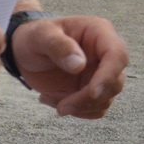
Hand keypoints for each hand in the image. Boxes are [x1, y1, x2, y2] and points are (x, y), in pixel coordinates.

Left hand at [11, 15, 127, 118]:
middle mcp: (106, 55)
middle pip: (114, 83)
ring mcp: (101, 74)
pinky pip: (95, 109)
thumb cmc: (34, 37)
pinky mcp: (92, 90)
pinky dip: (75, 111)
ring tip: (47, 98)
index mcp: (99, 33)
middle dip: (89, 99)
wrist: (26, 51)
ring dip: (80, 107)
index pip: (117, 55)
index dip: (108, 76)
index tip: (92, 93)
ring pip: (106, 99)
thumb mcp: (40, 36)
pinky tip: (50, 99)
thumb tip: (79, 65)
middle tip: (61, 106)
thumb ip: (58, 46)